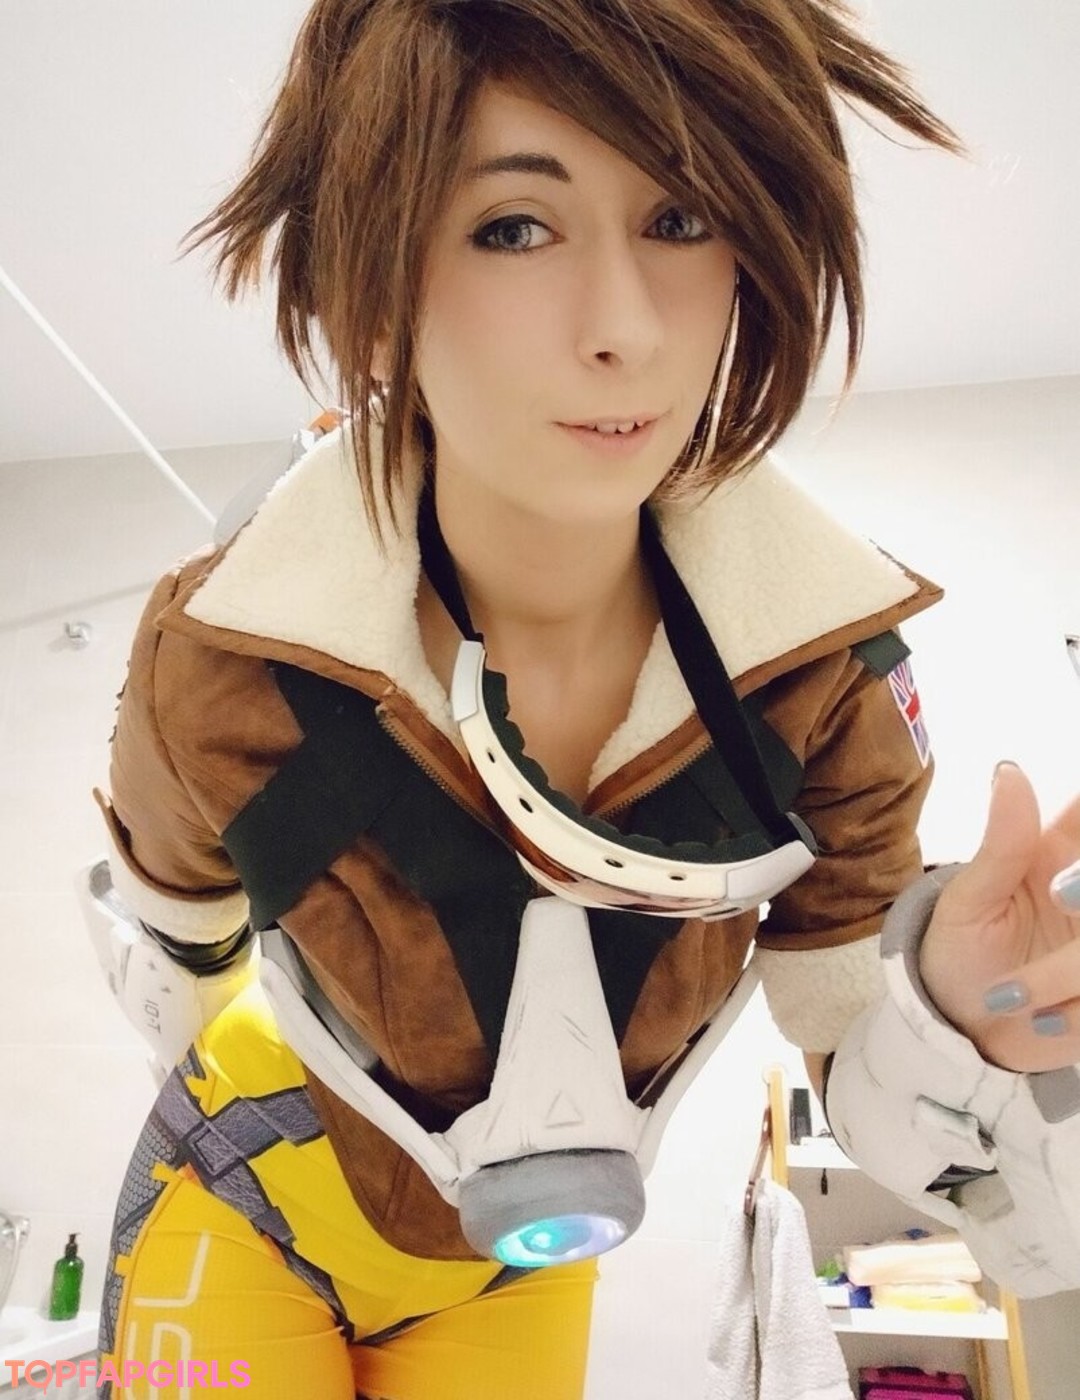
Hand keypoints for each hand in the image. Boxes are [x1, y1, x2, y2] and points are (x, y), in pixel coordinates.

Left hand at [918, 762, 1079, 1071]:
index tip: (1057, 877)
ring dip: (1062, 974)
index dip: (1079, 830)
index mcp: (1063, 856)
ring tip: (1007, 996)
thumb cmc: (961, 953)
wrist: (961, 1029)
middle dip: (1078, 893)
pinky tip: (1044, 1022)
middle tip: (1056, 901)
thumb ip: (1003, 843)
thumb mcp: (971, 900)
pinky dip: (1074, 1012)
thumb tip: (1009, 770)